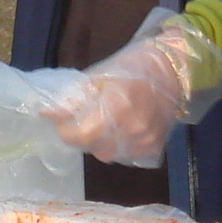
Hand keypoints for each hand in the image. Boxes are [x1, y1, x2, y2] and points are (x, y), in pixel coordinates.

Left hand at [30, 9, 221, 167]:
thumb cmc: (131, 68)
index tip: (61, 121)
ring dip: (99, 142)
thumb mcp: (99, 77)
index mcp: (116, 106)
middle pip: (92, 147)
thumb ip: (75, 97)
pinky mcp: (153, 147)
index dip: (66, 130)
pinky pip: (125, 155)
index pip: (80, 135)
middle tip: (82, 120)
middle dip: (81, 135)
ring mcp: (144, 140)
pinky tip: (122, 128)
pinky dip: (118, 145)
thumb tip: (49, 113)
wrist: (172, 71)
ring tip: (104, 123)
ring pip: (108, 154)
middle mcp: (131, 128)